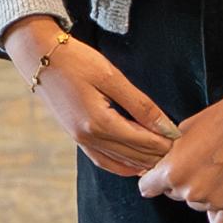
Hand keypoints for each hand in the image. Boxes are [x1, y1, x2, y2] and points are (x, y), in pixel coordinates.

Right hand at [7, 18, 177, 175]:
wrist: (39, 58)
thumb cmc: (76, 61)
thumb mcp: (111, 77)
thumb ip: (141, 105)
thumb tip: (166, 127)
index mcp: (99, 123)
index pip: (142, 141)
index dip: (165, 142)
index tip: (183, 140)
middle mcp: (89, 138)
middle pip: (133, 155)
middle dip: (157, 154)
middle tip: (180, 151)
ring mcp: (81, 141)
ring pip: (120, 162)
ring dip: (143, 162)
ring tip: (163, 158)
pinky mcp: (77, 138)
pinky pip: (103, 160)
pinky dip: (122, 165)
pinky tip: (136, 164)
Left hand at [138, 99, 222, 222]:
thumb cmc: (218, 121)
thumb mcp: (182, 131)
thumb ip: (166, 154)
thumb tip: (153, 168)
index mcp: (172, 172)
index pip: (147, 187)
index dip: (154, 178)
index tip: (162, 173)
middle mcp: (190, 191)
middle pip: (174, 194)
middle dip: (182, 181)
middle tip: (200, 162)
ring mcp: (213, 201)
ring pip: (196, 205)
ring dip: (202, 193)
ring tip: (218, 169)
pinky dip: (218, 214)